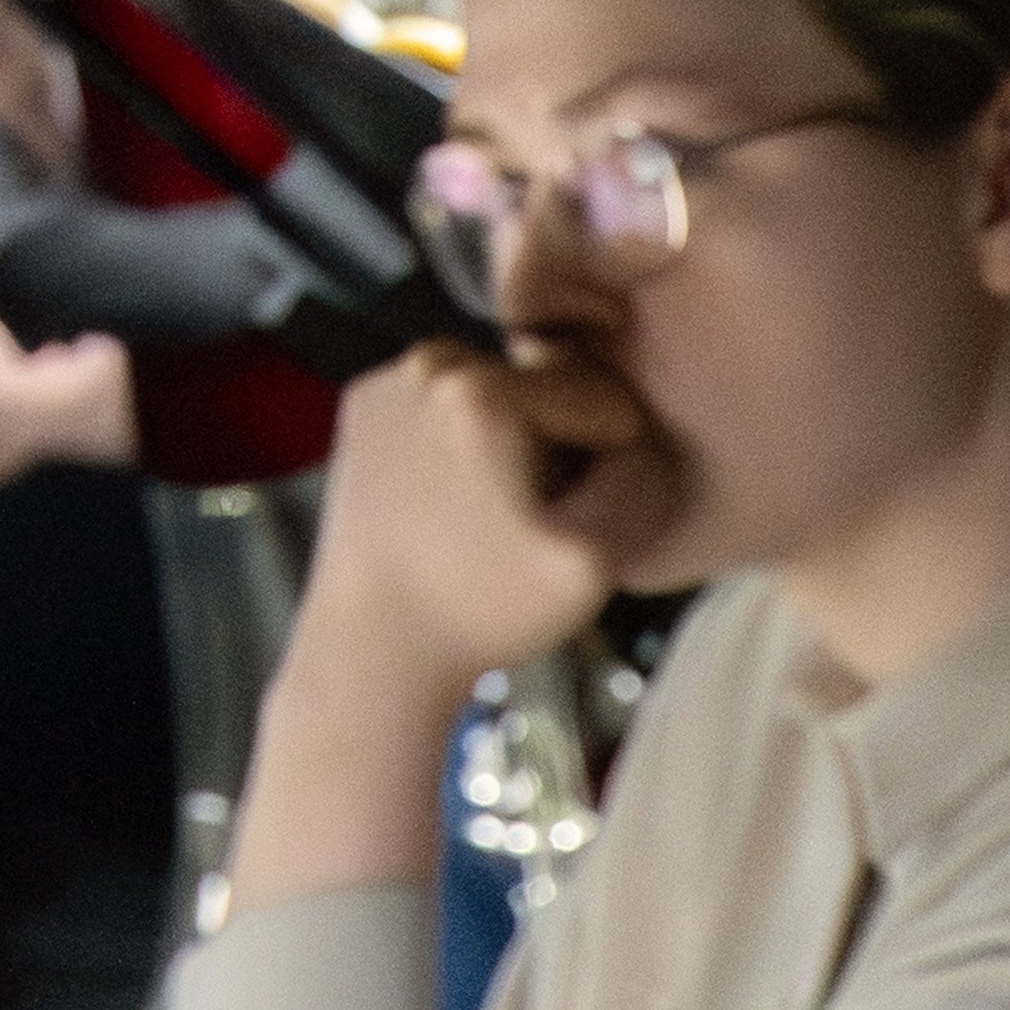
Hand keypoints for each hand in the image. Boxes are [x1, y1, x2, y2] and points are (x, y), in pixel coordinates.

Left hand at [299, 332, 681, 686]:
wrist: (372, 648)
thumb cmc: (479, 614)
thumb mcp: (590, 566)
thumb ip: (639, 491)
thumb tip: (646, 446)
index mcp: (485, 388)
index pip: (601, 399)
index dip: (607, 465)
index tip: (570, 520)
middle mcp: (429, 361)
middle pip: (542, 389)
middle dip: (552, 448)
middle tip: (523, 525)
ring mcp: (388, 379)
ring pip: (494, 396)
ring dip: (507, 445)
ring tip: (483, 518)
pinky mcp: (363, 404)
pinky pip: (442, 407)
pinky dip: (456, 446)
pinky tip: (447, 506)